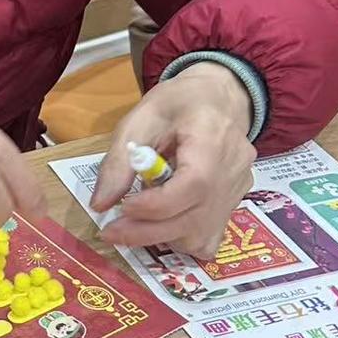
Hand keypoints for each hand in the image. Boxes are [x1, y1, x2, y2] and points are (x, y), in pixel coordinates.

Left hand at [91, 64, 255, 258]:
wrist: (220, 98)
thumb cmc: (179, 103)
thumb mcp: (140, 119)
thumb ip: (120, 161)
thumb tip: (100, 205)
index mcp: (213, 138)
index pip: (193, 184)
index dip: (154, 205)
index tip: (121, 207)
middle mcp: (233, 171)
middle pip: (195, 219)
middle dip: (146, 232)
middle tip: (111, 231)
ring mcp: (238, 192)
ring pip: (201, 237)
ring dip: (163, 237)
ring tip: (140, 218)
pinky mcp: (235, 205)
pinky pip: (209, 239)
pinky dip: (181, 239)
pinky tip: (164, 222)